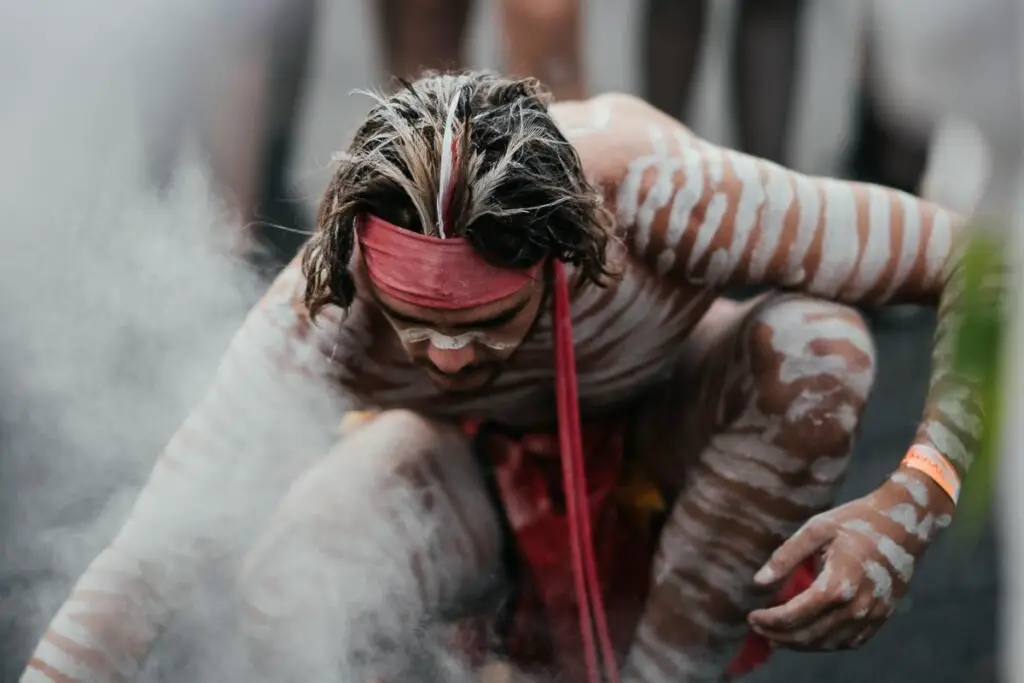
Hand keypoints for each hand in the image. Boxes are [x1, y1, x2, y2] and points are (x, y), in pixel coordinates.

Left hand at [747, 467, 953, 650]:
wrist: (904, 525)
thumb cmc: (856, 522)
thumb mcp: (816, 529)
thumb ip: (785, 557)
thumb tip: (758, 582)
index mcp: (838, 584)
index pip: (795, 615)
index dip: (770, 620)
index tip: (751, 616)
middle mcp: (857, 607)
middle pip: (809, 635)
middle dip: (778, 636)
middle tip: (757, 628)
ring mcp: (872, 615)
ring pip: (828, 643)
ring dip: (799, 644)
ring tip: (776, 635)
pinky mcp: (881, 617)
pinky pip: (849, 642)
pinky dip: (824, 643)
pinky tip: (808, 635)